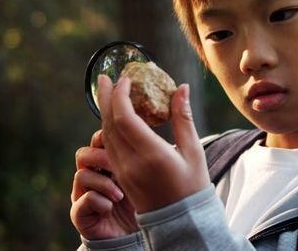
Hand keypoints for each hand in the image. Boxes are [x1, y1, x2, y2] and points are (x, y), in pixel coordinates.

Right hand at [70, 129, 137, 239]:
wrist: (135, 236)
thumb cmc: (142, 203)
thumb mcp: (147, 177)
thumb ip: (148, 158)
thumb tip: (165, 142)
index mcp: (105, 163)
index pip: (98, 141)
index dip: (106, 138)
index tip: (124, 143)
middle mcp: (91, 176)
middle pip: (83, 154)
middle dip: (101, 158)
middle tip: (119, 167)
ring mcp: (83, 194)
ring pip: (81, 176)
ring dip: (103, 183)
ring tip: (120, 195)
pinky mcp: (79, 213)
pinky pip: (83, 200)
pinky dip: (100, 202)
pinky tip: (111, 207)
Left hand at [97, 75, 209, 212]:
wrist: (181, 221)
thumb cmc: (192, 185)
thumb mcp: (193, 150)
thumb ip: (183, 117)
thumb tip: (181, 87)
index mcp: (151, 155)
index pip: (125, 119)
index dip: (121, 96)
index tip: (126, 78)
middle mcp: (132, 163)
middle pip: (109, 124)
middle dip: (106, 97)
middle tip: (104, 76)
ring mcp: (123, 171)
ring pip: (106, 135)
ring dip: (105, 111)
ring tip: (107, 92)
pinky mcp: (120, 176)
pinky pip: (109, 146)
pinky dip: (109, 127)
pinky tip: (114, 116)